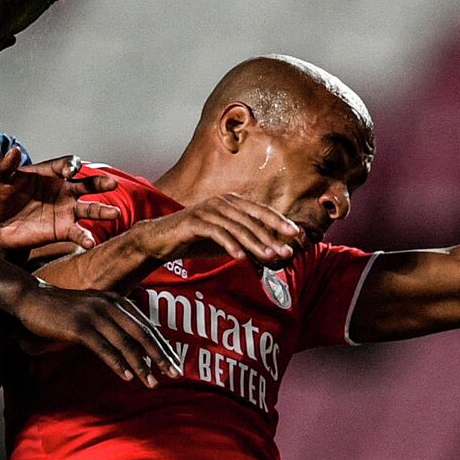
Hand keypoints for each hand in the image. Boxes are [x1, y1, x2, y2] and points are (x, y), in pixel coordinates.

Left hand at [0, 148, 121, 252]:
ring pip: (89, 209)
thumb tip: (13, 150)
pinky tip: (89, 242)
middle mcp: (63, 191)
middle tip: (112, 183)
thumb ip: (4, 166)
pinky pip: (77, 233)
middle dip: (99, 183)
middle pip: (87, 184)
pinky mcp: (62, 230)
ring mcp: (65, 211)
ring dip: (102, 211)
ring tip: (114, 213)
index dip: (70, 166)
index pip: (67, 165)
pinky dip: (85, 237)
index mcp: (50, 174)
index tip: (68, 172)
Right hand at [10, 284, 179, 386]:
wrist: (31, 297)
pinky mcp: (79, 326)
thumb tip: (132, 343)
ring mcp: (94, 314)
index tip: (176, 364)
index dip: (163, 346)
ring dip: (142, 365)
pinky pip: (104, 347)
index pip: (147, 326)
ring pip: (126, 343)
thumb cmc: (62, 309)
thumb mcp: (93, 310)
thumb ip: (112, 322)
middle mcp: (110, 305)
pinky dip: (117, 363)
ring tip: (153, 382)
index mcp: (117, 301)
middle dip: (161, 356)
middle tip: (176, 374)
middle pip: (143, 333)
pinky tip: (128, 376)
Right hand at [133, 193, 302, 266]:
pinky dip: (230, 245)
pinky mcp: (194, 221)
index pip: (261, 211)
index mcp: (233, 203)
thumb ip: (247, 243)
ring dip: (255, 243)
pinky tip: (240, 257)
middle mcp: (222, 202)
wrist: (162, 241)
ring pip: (237, 226)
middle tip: (287, 250)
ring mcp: (207, 209)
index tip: (297, 234)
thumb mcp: (227, 242)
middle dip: (272, 235)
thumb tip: (274, 254)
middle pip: (253, 218)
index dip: (280, 222)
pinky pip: (216, 232)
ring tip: (269, 256)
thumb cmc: (197, 240)